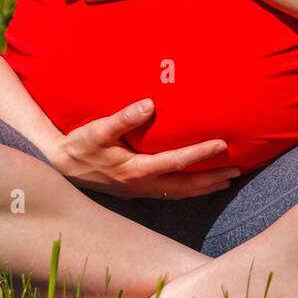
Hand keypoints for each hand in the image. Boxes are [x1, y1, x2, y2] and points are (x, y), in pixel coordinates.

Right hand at [46, 98, 241, 198]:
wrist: (59, 166)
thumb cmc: (78, 145)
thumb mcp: (97, 130)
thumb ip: (123, 118)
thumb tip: (150, 104)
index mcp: (135, 170)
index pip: (176, 162)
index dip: (200, 154)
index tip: (222, 144)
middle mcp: (141, 185)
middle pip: (185, 187)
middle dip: (212, 179)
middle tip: (238, 171)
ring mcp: (138, 191)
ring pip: (178, 193)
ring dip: (203, 187)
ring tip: (225, 180)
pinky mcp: (134, 191)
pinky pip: (168, 192)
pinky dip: (187, 189)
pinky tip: (194, 183)